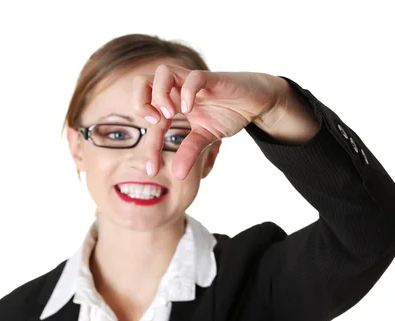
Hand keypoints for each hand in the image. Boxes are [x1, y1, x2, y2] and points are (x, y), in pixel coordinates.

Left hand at [132, 65, 284, 179]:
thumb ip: (190, 152)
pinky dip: (187, 92)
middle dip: (139, 102)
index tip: (153, 170)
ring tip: (170, 114)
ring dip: (159, 94)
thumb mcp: (205, 138)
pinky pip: (193, 78)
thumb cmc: (227, 113)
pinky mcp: (212, 78)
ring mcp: (192, 82)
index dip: (150, 148)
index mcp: (173, 103)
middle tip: (155, 122)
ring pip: (162, 72)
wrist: (256, 101)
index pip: (151, 123)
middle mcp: (178, 90)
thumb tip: (177, 175)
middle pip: (141, 82)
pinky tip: (190, 110)